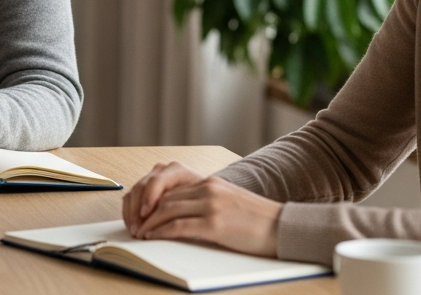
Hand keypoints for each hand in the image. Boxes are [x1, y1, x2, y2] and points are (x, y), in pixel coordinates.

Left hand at [122, 161, 281, 256]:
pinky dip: (161, 232)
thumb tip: (185, 215)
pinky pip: (179, 226)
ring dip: (150, 223)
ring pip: (168, 210)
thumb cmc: (259, 220)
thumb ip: (209, 203)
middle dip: (147, 212)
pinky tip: (153, 237)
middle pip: (167, 198)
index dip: (154, 202)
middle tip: (136, 224)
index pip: (174, 189)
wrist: (284, 227)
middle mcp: (209, 190)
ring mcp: (212, 206)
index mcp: (212, 183)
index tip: (143, 213)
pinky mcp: (215, 224)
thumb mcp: (230, 202)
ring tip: (140, 233)